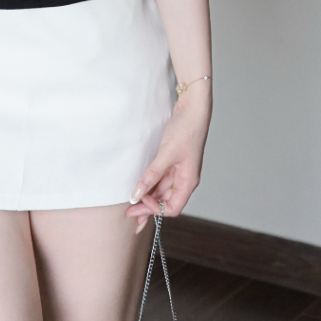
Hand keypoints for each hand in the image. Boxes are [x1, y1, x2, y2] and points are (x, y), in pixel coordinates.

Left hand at [125, 88, 210, 231]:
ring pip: (161, 190)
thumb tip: (137, 195)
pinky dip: (149, 183)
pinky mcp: (171, 159)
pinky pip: (159, 177)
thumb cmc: (186, 128)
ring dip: (147, 196)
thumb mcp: (167, 153)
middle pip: (165, 201)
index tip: (138, 202)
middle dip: (147, 208)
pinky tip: (139, 185)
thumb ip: (152, 175)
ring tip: (130, 203)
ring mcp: (177, 169)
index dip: (155, 209)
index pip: (172, 207)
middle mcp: (184, 178)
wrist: (192, 106)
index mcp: (188, 181)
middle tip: (128, 214)